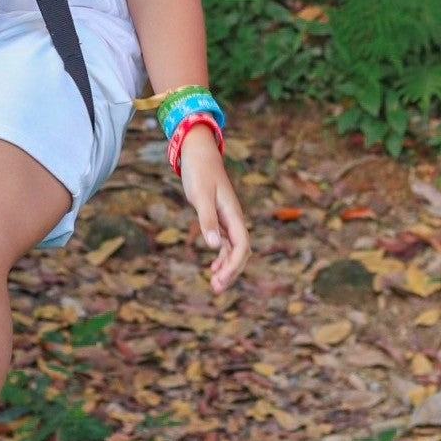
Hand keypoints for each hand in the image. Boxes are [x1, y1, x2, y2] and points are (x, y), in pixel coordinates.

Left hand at [177, 126, 249, 294]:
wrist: (198, 152)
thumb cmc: (199, 172)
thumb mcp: (201, 196)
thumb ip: (207, 220)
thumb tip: (214, 246)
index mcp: (233, 214)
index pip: (242, 246)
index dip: (234, 265)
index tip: (220, 279)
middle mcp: (234, 218)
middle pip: (240, 252)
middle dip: (231, 272)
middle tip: (216, 288)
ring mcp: (227, 218)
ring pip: (233, 249)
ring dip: (226, 267)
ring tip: (214, 284)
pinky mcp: (219, 216)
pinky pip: (225, 242)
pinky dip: (221, 256)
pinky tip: (213, 267)